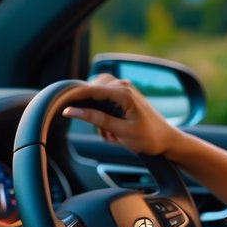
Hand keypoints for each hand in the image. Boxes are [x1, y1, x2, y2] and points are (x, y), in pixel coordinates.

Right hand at [62, 73, 179, 156]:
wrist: (167, 140)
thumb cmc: (149, 138)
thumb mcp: (120, 131)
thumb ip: (96, 119)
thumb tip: (72, 111)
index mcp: (122, 92)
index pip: (89, 89)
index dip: (72, 96)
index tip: (58, 103)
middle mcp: (122, 85)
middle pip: (90, 90)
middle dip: (90, 109)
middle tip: (104, 131)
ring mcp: (124, 88)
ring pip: (95, 95)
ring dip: (97, 113)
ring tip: (111, 132)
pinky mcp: (123, 95)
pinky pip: (103, 100)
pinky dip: (103, 114)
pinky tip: (114, 129)